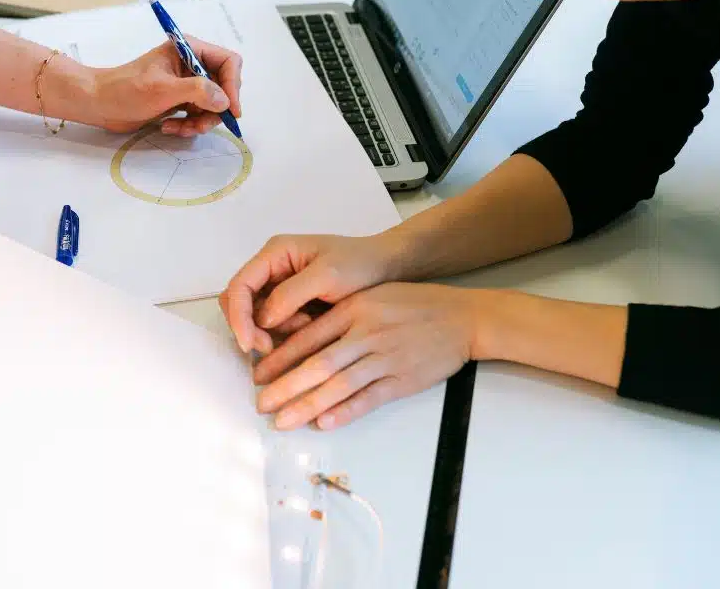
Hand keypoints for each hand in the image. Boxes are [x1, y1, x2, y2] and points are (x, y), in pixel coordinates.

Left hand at [90, 35, 242, 135]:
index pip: (228, 62)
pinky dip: (189, 125)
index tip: (230, 110)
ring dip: (200, 122)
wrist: (99, 104)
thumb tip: (224, 100)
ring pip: (212, 106)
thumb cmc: (125, 90)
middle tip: (199, 125)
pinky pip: (198, 115)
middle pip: (223, 87)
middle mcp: (191, 65)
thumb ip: (197, 91)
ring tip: (180, 128)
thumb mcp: (162, 89)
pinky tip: (170, 127)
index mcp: (189, 50)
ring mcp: (186, 84)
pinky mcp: (179, 101)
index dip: (233, 86)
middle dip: (214, 110)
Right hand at [220, 233, 404, 355]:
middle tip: (270, 348)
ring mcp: (280, 287)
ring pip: (255, 317)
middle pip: (239, 303)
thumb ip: (291, 295)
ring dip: (272, 331)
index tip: (249, 343)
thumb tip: (262, 320)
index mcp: (275, 254)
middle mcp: (272, 269)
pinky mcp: (291, 305)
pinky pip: (274, 324)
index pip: (239, 286)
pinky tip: (310, 328)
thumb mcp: (328, 275)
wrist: (388, 269)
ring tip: (306, 326)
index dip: (238, 316)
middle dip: (250, 327)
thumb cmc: (361, 264)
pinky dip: (286, 333)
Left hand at [253, 283, 486, 430]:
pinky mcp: (403, 380)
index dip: (279, 358)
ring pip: (338, 385)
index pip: (307, 337)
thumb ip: (337, 316)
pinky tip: (324, 423)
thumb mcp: (370, 296)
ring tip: (282, 421)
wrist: (462, 317)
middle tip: (261, 403)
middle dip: (285, 386)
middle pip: (317, 365)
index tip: (258, 374)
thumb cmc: (412, 305)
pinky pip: (369, 398)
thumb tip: (297, 339)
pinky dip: (345, 411)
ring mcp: (385, 357)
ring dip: (307, 405)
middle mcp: (366, 332)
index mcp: (353, 309)